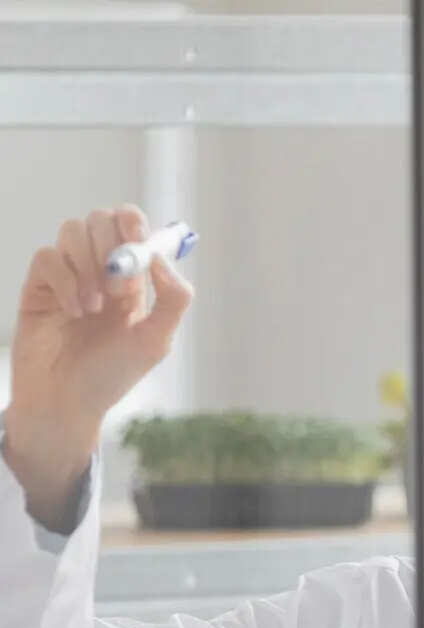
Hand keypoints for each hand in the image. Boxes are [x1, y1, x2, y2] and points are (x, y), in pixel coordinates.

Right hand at [5, 205, 192, 523]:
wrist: (67, 401)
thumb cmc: (112, 375)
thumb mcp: (155, 342)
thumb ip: (172, 301)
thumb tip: (165, 259)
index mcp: (133, 281)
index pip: (132, 227)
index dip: (135, 223)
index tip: (138, 237)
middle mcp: (100, 271)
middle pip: (102, 219)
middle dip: (112, 245)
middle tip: (118, 288)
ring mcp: (68, 275)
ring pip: (73, 231)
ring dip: (88, 265)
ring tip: (94, 309)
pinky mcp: (40, 284)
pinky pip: (48, 257)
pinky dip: (65, 282)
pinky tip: (74, 314)